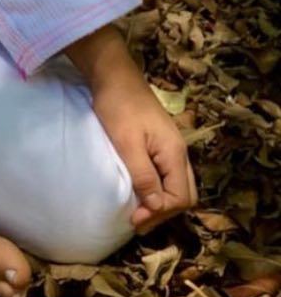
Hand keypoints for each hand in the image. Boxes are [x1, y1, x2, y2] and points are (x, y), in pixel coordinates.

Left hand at [70, 37, 197, 235]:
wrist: (113, 73)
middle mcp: (178, 151)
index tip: (135, 220)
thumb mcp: (127, 143)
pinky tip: (140, 190)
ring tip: (139, 212)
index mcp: (174, 153)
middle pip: (184, 193)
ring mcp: (169, 145)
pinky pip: (165, 172)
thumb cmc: (117, 106)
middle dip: (164, 211)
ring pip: (176, 183)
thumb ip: (143, 175)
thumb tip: (157, 207)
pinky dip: (157, 187)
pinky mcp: (158, 140)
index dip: (160, 213)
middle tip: (138, 222)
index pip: (181, 197)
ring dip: (160, 200)